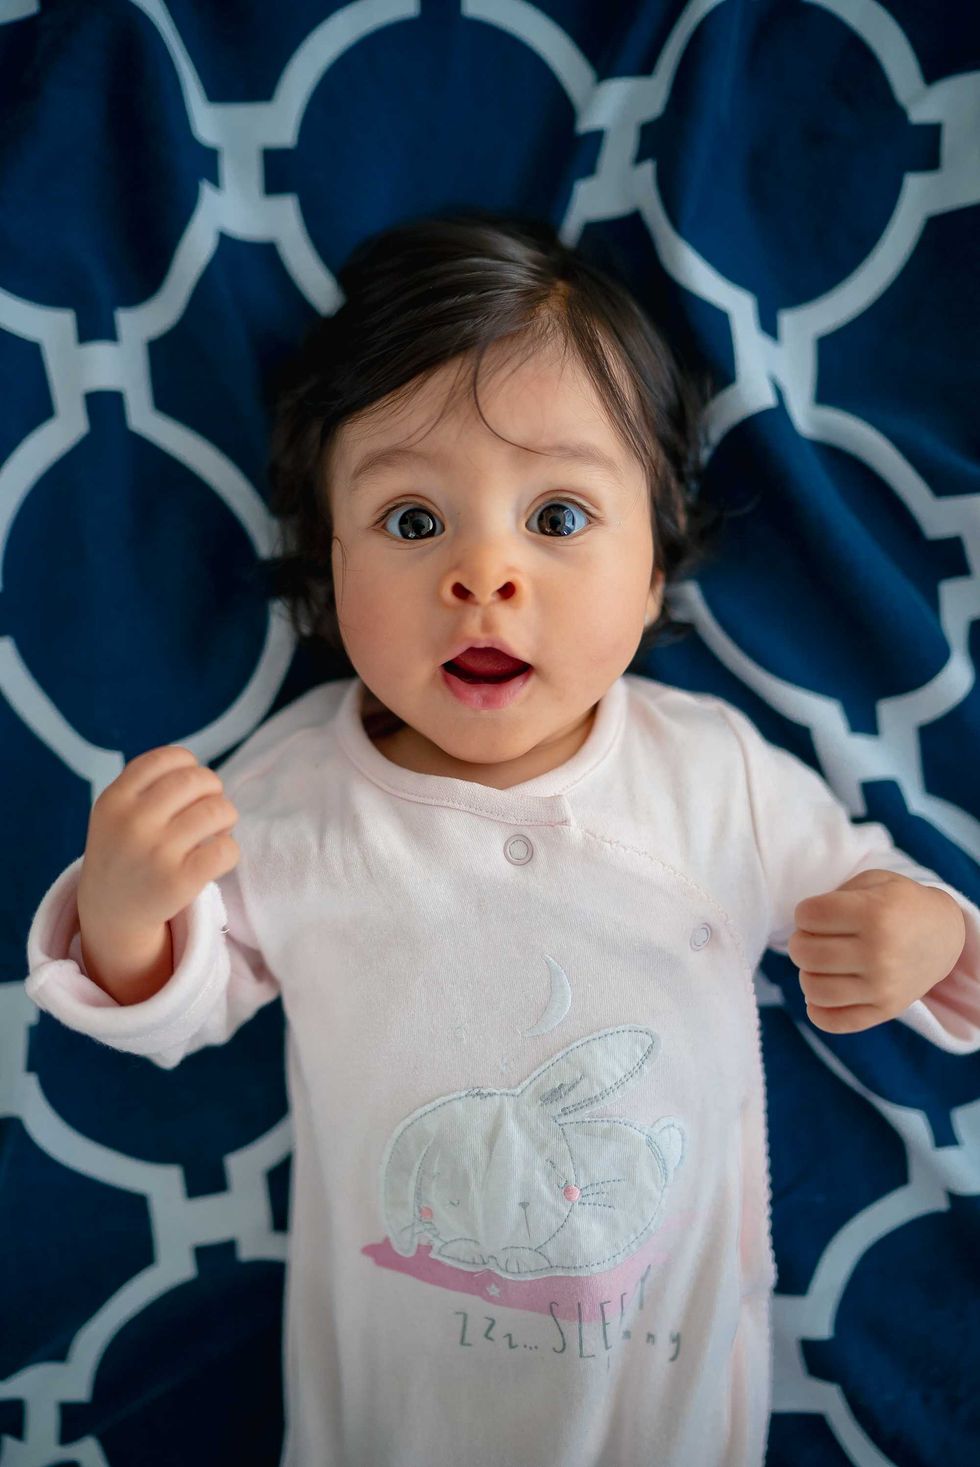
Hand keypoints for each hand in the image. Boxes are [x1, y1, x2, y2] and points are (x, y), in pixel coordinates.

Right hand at [77, 745, 239, 941]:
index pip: (168, 758)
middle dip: (213, 789)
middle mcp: (132, 822)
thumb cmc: (125, 852)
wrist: (110, 913)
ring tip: (217, 831)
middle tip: (209, 809)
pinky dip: (230, 849)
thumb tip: (201, 774)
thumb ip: (148, 785)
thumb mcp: (116, 812)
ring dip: (227, 817)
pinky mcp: (178, 882)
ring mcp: (155, 852)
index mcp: (115, 799)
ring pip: (218, 810)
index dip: (190, 765)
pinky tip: (216, 857)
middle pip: (197, 780)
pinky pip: (226, 849)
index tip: (190, 786)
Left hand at [787, 868, 966, 1033]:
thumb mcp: (872, 883)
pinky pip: (833, 1021)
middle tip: (817, 938)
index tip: (819, 914)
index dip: (805, 913)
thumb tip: (801, 932)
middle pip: (804, 953)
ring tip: (823, 964)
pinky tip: (826, 991)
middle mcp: (879, 953)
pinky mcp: (886, 1010)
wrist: (944, 934)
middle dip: (801, 942)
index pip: (807, 916)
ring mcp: (883, 987)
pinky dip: (817, 1010)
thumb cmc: (898, 904)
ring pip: (812, 989)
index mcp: (874, 913)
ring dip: (808, 974)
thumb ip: (833, 898)